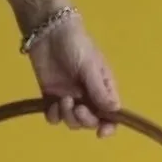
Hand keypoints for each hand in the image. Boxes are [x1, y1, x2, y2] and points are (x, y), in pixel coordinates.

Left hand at [26, 15, 121, 136]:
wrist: (47, 30)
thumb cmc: (75, 43)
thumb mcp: (90, 65)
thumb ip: (99, 89)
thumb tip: (114, 111)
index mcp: (102, 88)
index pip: (110, 114)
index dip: (108, 126)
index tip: (100, 132)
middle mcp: (88, 96)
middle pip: (90, 121)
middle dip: (84, 119)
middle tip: (76, 108)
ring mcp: (69, 97)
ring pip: (72, 121)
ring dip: (68, 116)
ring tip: (63, 100)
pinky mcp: (51, 96)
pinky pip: (55, 117)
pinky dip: (54, 115)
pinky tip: (52, 105)